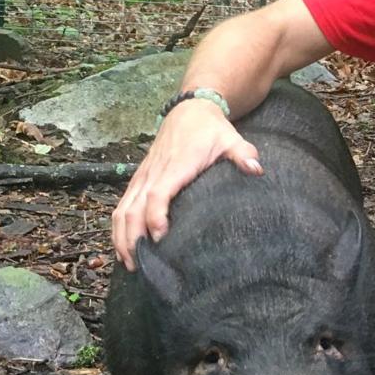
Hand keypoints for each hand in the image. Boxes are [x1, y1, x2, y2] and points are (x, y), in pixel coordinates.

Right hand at [111, 100, 262, 268]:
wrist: (189, 110)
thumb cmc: (210, 129)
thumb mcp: (230, 138)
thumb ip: (243, 154)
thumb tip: (256, 169)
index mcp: (175, 166)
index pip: (158, 193)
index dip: (155, 216)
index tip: (160, 237)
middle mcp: (154, 173)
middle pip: (133, 208)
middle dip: (132, 237)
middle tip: (140, 264)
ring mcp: (144, 176)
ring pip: (123, 208)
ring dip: (121, 235)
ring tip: (128, 261)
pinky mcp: (140, 178)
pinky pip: (122, 204)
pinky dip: (118, 225)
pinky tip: (123, 244)